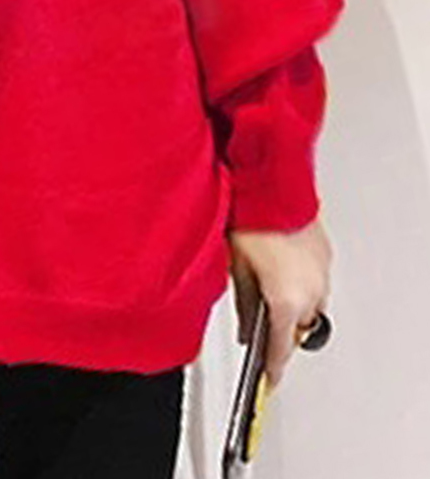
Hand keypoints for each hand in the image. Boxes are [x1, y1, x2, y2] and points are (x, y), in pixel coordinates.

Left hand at [227, 215, 332, 389]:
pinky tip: (281, 270)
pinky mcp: (324, 253)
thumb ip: (243, 302)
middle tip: (260, 327)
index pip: (280, 349)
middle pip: (298, 328)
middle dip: (281, 331)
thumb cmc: (250, 217)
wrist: (271, 183)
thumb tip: (244, 325)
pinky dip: (301, 284)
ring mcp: (321, 271)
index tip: (269, 377)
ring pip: (310, 305)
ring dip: (293, 306)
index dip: (272, 367)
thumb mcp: (236, 265)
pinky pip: (315, 281)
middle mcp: (310, 291)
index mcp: (286, 300)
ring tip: (269, 293)